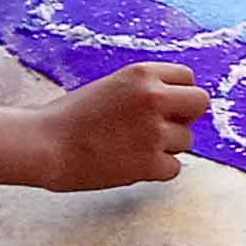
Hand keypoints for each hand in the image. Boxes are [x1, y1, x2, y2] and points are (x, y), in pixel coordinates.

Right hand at [38, 62, 207, 190]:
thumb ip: (145, 90)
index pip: (188, 78)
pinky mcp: (150, 163)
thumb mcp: (112, 86)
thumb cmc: (70, 117)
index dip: (177, 94)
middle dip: (185, 116)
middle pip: (200, 104)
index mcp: (142, 74)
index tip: (165, 106)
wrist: (45, 145)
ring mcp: (154, 132)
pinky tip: (131, 164)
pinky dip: (157, 170)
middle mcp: (154, 98)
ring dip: (167, 146)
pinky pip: (174, 168)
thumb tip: (178, 103)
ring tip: (133, 147)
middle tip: (162, 127)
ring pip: (186, 140)